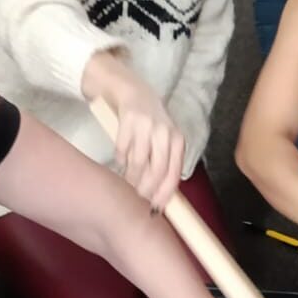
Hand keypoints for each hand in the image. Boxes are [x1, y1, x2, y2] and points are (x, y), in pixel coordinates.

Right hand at [84, 52, 185, 210]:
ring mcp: (147, 125)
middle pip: (156, 170)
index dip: (164, 194)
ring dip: (130, 177)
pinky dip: (120, 159)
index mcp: (178, 140)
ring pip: (138, 162)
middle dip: (145, 190)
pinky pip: (122, 149)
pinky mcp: (128, 119)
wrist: (131, 88)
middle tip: (136, 200)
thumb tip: (159, 197)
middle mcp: (165, 132)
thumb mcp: (163, 139)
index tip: (154, 209)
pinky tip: (119, 162)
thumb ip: (164, 162)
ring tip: (125, 183)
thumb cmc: (150, 122)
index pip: (174, 174)